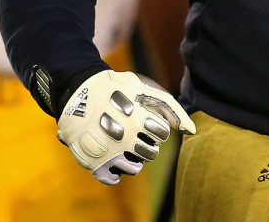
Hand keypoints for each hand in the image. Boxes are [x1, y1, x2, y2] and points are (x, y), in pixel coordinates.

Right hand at [56, 69, 195, 184]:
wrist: (77, 90)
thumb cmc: (118, 89)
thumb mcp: (144, 89)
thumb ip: (170, 108)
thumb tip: (191, 130)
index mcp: (138, 118)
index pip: (161, 134)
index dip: (157, 128)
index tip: (147, 121)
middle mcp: (122, 137)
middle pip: (150, 153)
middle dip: (147, 144)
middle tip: (135, 133)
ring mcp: (107, 151)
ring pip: (135, 169)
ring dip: (135, 159)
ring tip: (126, 144)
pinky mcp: (92, 162)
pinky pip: (112, 179)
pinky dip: (116, 173)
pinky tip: (115, 159)